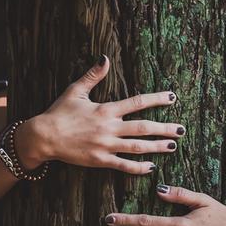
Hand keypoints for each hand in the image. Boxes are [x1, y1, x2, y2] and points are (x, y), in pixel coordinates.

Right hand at [18, 55, 184, 173]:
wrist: (44, 137)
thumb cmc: (59, 113)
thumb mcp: (75, 90)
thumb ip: (93, 75)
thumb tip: (105, 58)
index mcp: (106, 110)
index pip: (137, 103)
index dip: (156, 100)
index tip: (172, 98)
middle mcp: (109, 128)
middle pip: (143, 128)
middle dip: (164, 128)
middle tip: (181, 130)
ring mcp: (106, 146)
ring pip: (137, 147)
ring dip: (156, 147)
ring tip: (172, 146)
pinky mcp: (100, 161)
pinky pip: (123, 165)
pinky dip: (138, 167)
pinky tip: (151, 167)